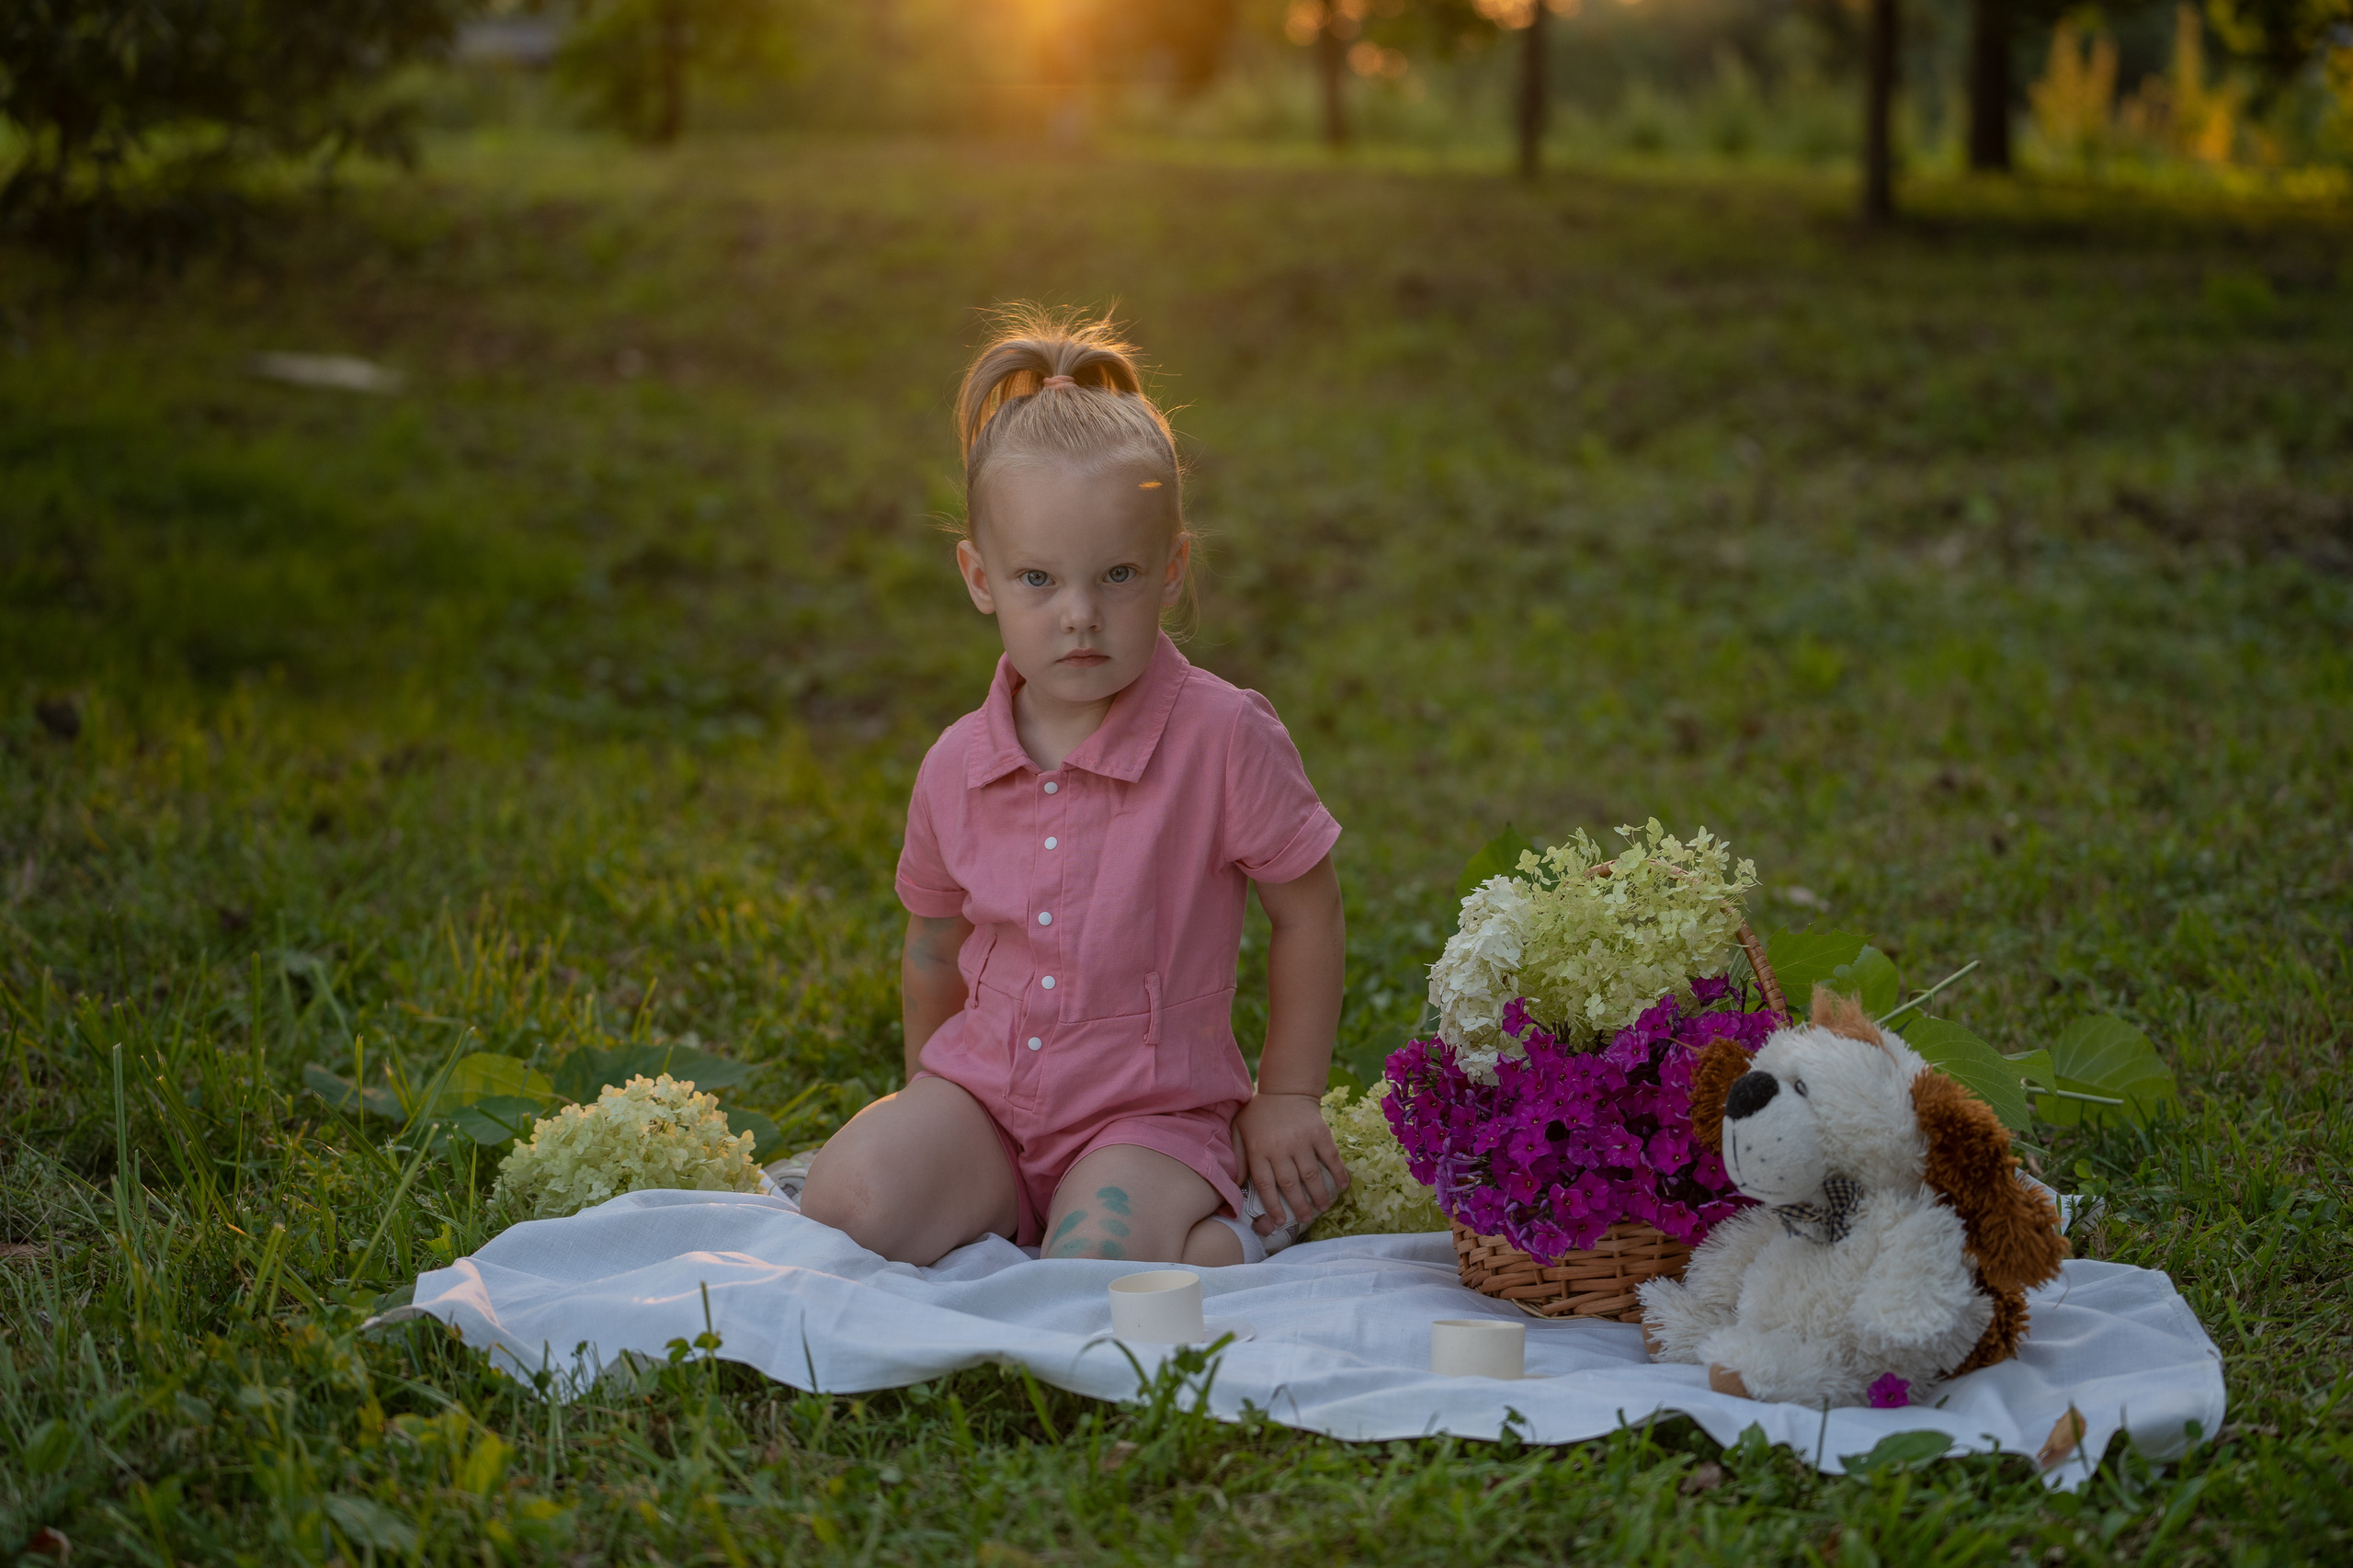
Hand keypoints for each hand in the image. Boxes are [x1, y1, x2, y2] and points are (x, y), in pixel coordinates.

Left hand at [1235, 1092, 1348, 1233]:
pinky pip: (1330, 1157)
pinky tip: (1342, 1186)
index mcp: (1259, 1149)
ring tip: (1322, 1208)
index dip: (1273, 1206)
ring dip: (1319, 1195)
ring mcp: (1301, 1140)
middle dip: (1298, 1205)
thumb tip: (1238, 1184)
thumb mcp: (1240, 1130)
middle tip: (1306, 1219)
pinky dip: (1338, 1172)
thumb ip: (1238, 1157)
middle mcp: (1280, 1148)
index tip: (1280, 1221)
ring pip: (1311, 1175)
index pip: (1266, 1185)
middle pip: (1290, 1184)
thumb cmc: (1260, 1113)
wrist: (1286, 1088)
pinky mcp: (1319, 1133)